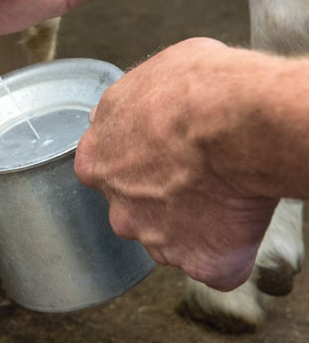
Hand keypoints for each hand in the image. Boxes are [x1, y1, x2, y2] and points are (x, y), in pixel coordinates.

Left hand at [74, 38, 278, 290]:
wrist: (238, 121)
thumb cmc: (198, 88)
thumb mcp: (148, 76)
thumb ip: (128, 106)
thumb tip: (131, 108)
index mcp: (97, 161)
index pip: (106, 171)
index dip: (139, 161)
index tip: (164, 152)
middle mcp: (119, 207)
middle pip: (137, 212)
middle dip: (164, 197)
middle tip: (201, 171)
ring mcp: (158, 240)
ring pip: (174, 240)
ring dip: (196, 224)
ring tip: (228, 192)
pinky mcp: (201, 263)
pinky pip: (215, 266)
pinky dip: (230, 251)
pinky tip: (243, 221)